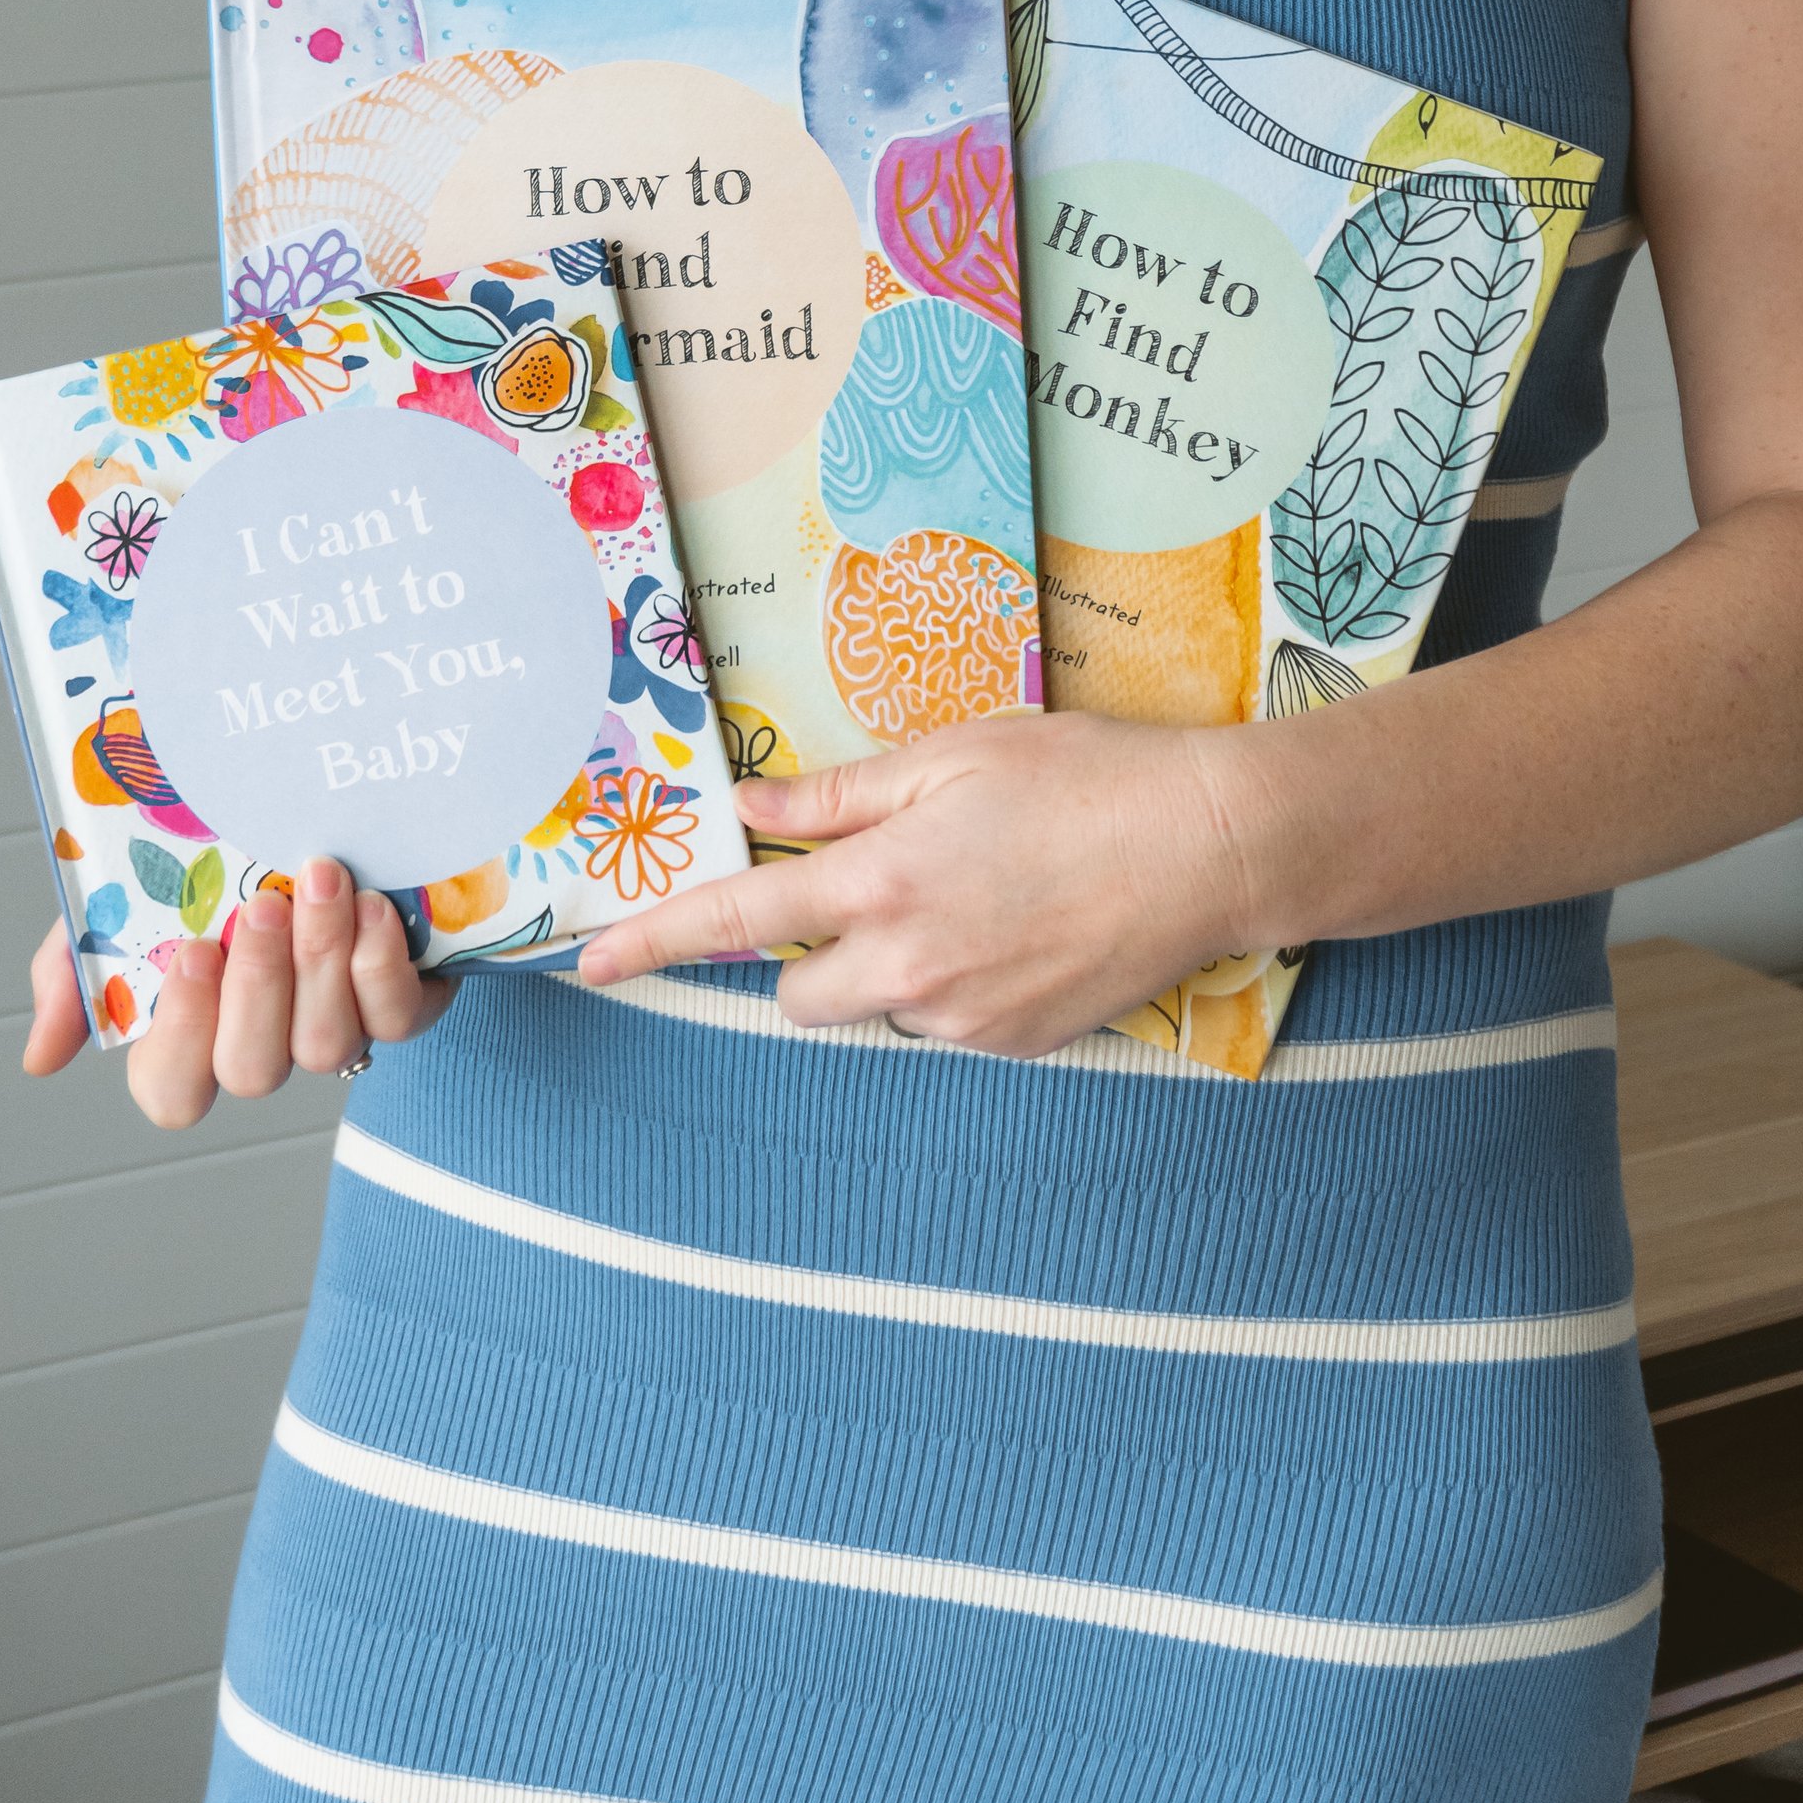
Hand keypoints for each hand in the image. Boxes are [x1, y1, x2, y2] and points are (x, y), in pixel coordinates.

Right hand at [21, 858, 452, 1128]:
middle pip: (252, 1070)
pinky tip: (370, 908)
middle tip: (264, 906)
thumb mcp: (124, 903)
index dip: (181, 1038)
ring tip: (321, 879)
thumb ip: (74, 972)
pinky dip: (380, 964)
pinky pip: (395, 1018)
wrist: (301, 805)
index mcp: (190, 1032)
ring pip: (326, 1044)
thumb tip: (41, 1059)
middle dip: (259, 987)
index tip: (192, 953)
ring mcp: (333, 1027)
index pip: (171, 1092)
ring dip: (321, 959)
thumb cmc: (208, 864)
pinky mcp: (400, 1002)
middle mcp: (263, 1043)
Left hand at [577, 711, 1262, 1054]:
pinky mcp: (1012, 1046)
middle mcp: (909, 967)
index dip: (653, 941)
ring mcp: (962, 1018)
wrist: (1211, 850)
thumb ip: (841, 795)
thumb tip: (751, 810)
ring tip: (976, 895)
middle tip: (875, 887)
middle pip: (795, 993)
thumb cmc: (1088, 779)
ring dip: (888, 968)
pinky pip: (942, 1025)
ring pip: (874, 1009)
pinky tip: (1017, 928)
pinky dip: (954, 986)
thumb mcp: (957, 755)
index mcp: (884, 882)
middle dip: (807, 954)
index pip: (737, 921)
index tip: (591, 963)